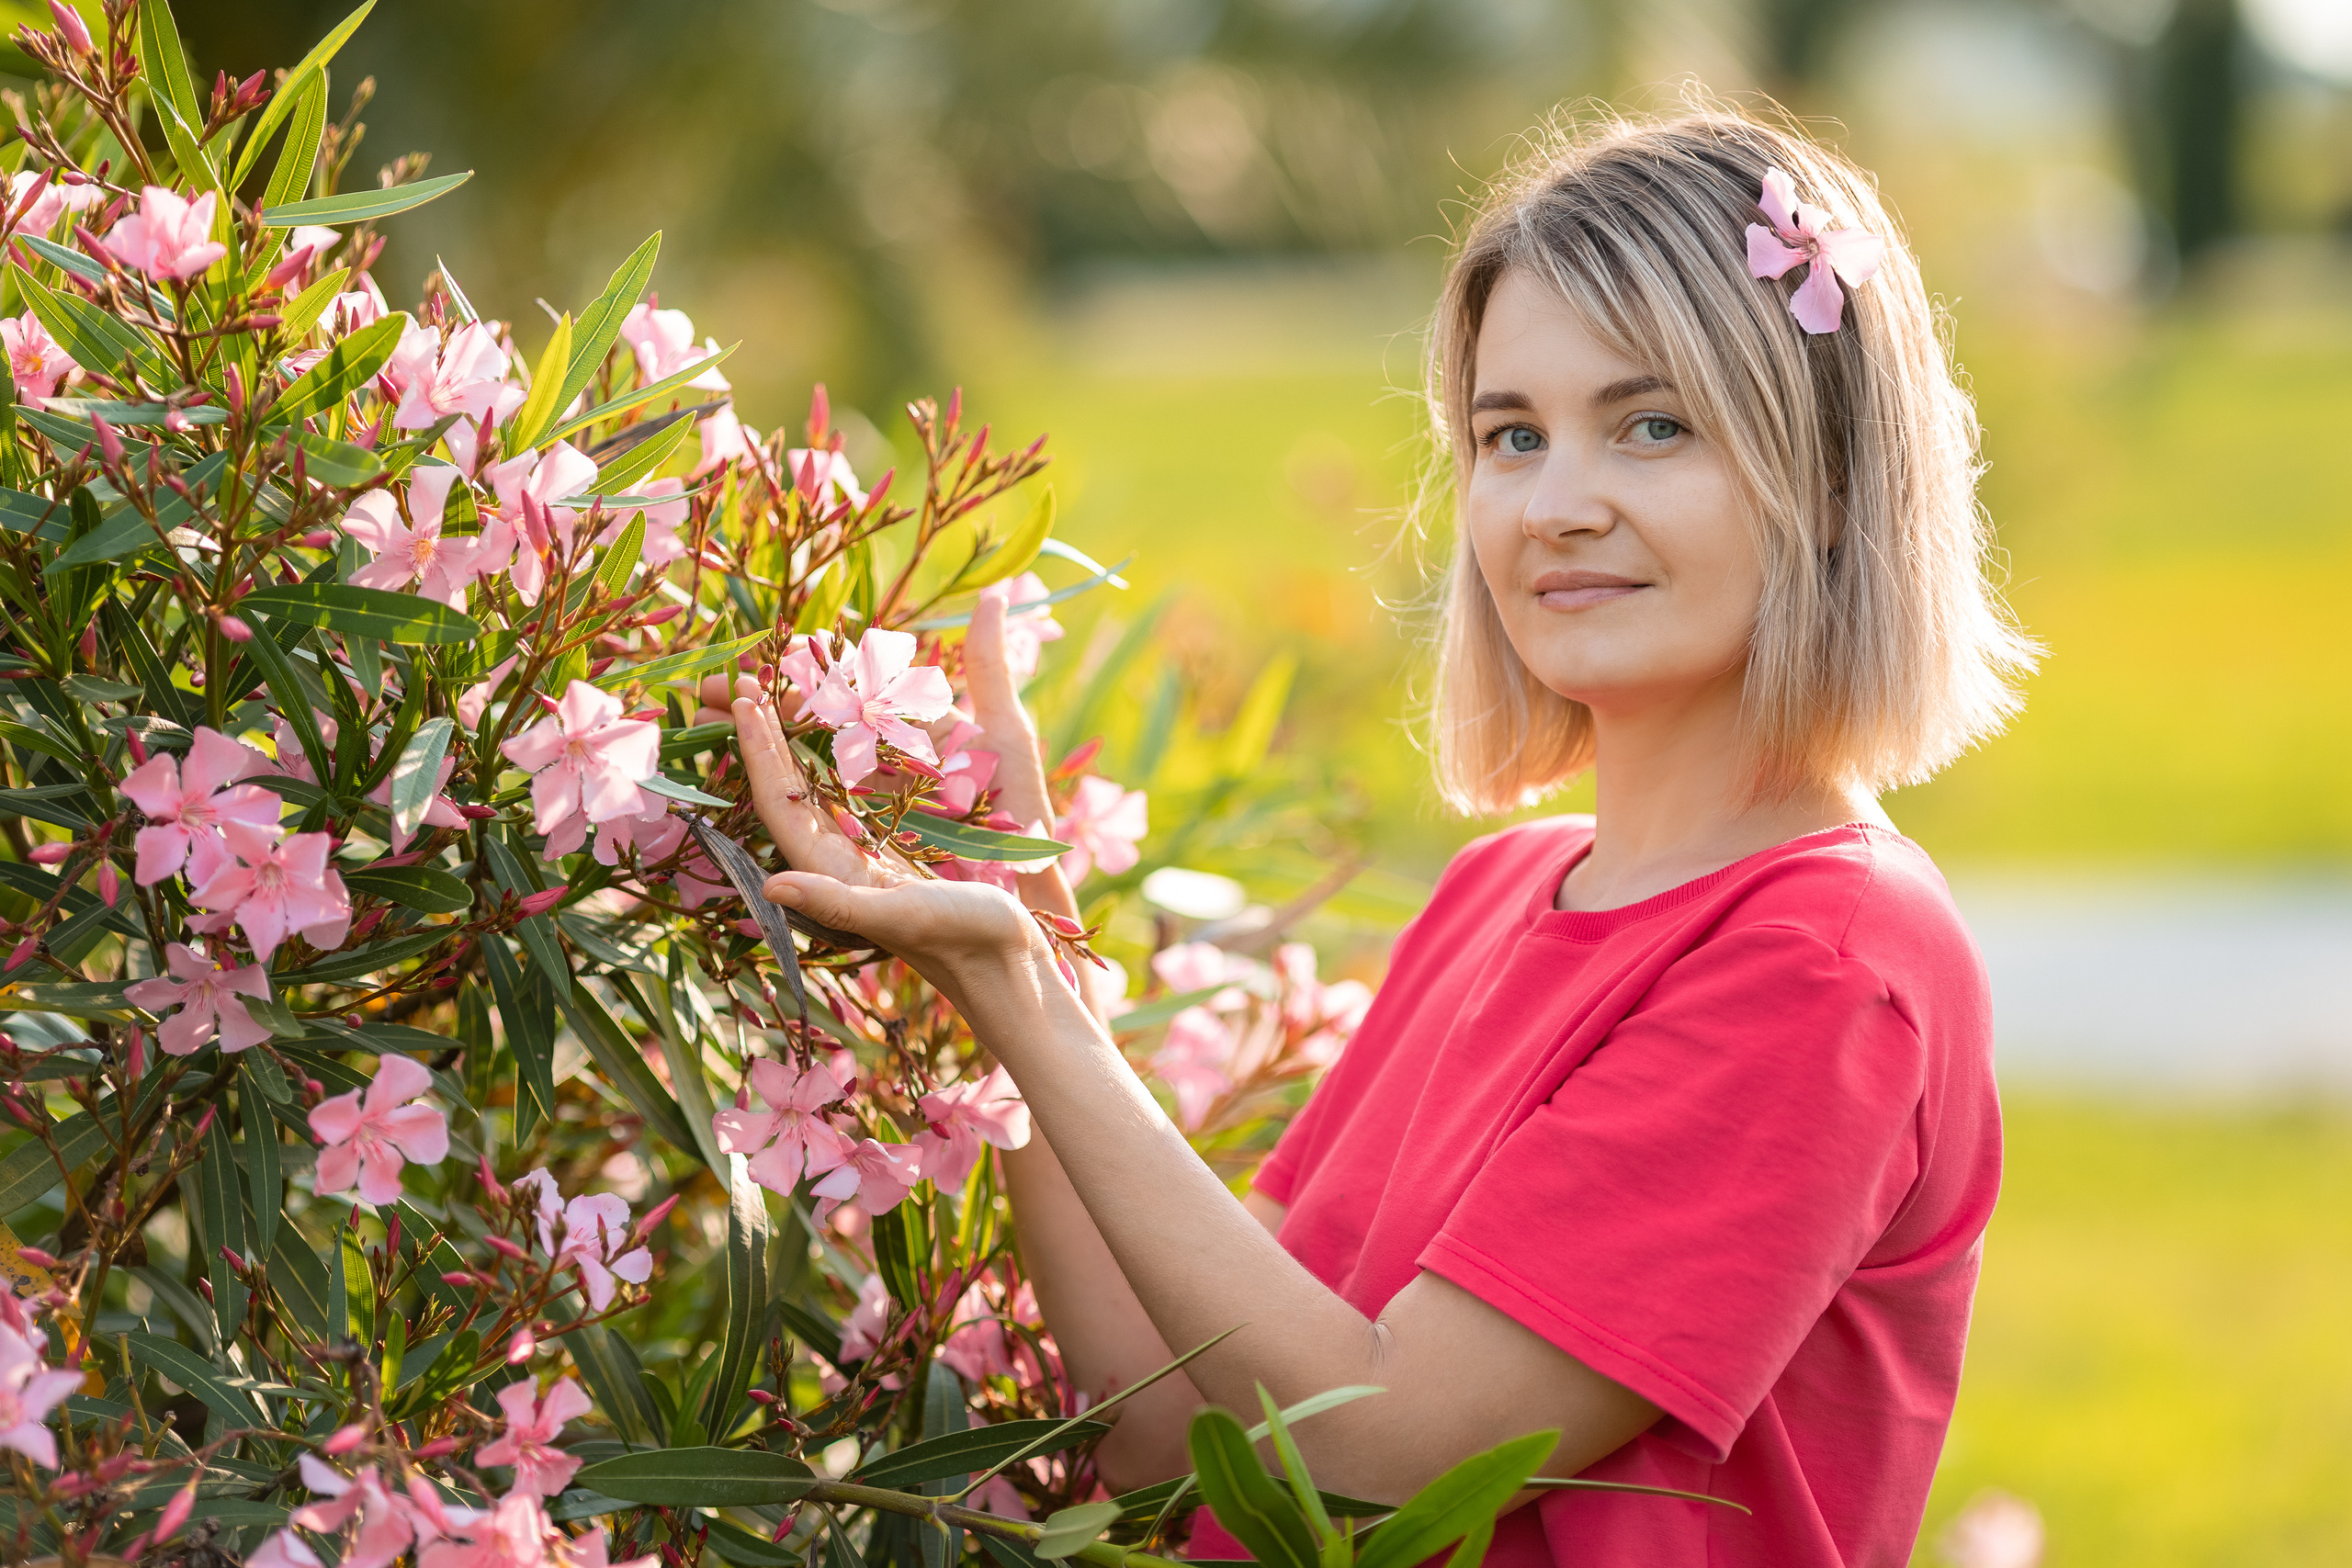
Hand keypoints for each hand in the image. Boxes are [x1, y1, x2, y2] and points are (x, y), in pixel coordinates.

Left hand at [724, 680, 1046, 1008]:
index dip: (758, 748)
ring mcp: (867, 853)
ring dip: (797, 740)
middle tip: (741, 679)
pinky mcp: (897, 850)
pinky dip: (842, 756)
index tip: (742, 698)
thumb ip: (835, 903)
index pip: (780, 801)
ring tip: (780, 693)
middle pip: (789, 786)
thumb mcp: (900, 916)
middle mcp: (839, 859)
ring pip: (819, 786)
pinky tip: (842, 731)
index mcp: (831, 870)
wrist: (1008, 965)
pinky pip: (856, 793)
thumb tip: (768, 886)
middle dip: (764, 734)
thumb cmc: (961, 940)